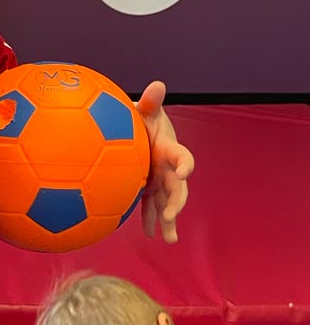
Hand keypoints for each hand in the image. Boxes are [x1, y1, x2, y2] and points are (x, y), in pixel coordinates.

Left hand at [136, 82, 194, 243]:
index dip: (185, 165)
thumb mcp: (145, 109)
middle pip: (178, 187)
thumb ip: (150, 101)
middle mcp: (168, 167)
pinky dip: (151, 220)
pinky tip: (150, 235)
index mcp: (169, 149)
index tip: (185, 172)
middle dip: (176, 202)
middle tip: (171, 216)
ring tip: (168, 239)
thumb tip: (157, 85)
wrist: (140, 129)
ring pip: (167, 202)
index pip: (183, 157)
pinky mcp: (150, 187)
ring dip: (169, 221)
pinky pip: (151, 206)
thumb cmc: (143, 117)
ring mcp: (160, 179)